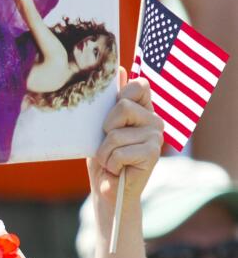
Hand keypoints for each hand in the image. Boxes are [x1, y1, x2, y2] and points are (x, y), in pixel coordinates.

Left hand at [87, 67, 162, 205]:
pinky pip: (119, 152)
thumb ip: (112, 101)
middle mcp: (154, 119)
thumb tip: (122, 68)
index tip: (111, 117)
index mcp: (143, 109)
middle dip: (105, 129)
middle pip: (122, 107)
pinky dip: (111, 163)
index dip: (121, 96)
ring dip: (104, 152)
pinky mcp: (153, 154)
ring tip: (110, 160)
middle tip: (107, 144)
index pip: (139, 85)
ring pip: (116, 134)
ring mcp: (156, 136)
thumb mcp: (101, 126)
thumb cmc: (103, 156)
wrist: (108, 189)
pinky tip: (117, 169)